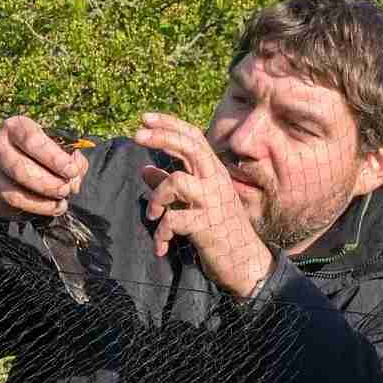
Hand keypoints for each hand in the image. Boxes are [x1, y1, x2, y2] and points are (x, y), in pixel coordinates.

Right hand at [0, 116, 87, 218]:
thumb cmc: (29, 151)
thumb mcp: (49, 143)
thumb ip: (69, 156)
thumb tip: (75, 177)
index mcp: (14, 128)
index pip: (32, 141)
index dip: (55, 158)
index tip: (71, 171)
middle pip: (22, 170)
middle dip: (49, 184)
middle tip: (66, 190)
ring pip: (14, 195)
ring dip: (42, 204)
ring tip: (60, 205)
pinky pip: (9, 209)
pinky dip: (31, 212)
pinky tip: (44, 209)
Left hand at [132, 112, 274, 297]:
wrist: (246, 263)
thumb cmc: (220, 231)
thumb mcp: (194, 203)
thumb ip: (169, 184)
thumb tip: (145, 169)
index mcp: (214, 172)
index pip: (193, 138)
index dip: (169, 124)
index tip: (144, 118)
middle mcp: (216, 181)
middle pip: (189, 147)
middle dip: (161, 137)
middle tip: (136, 136)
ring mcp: (213, 202)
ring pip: (176, 181)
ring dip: (157, 198)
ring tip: (153, 216)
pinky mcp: (207, 226)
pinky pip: (173, 220)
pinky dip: (161, 233)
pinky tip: (161, 246)